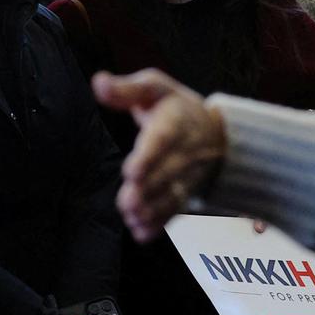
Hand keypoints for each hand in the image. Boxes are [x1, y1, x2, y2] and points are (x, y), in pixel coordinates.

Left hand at [92, 69, 226, 242]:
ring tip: (133, 219)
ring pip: (172, 194)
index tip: (131, 172)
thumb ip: (125, 89)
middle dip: (148, 190)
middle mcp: (185, 150)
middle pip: (166, 172)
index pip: (162, 139)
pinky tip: (141, 233)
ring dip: (153, 210)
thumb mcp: (153, 87)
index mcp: (175, 121)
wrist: (216, 130)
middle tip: (128, 204)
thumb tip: (98, 81)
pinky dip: (160, 222)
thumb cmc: (173, 105)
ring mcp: (187, 174)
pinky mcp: (185, 190)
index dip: (149, 156)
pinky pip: (175, 208)